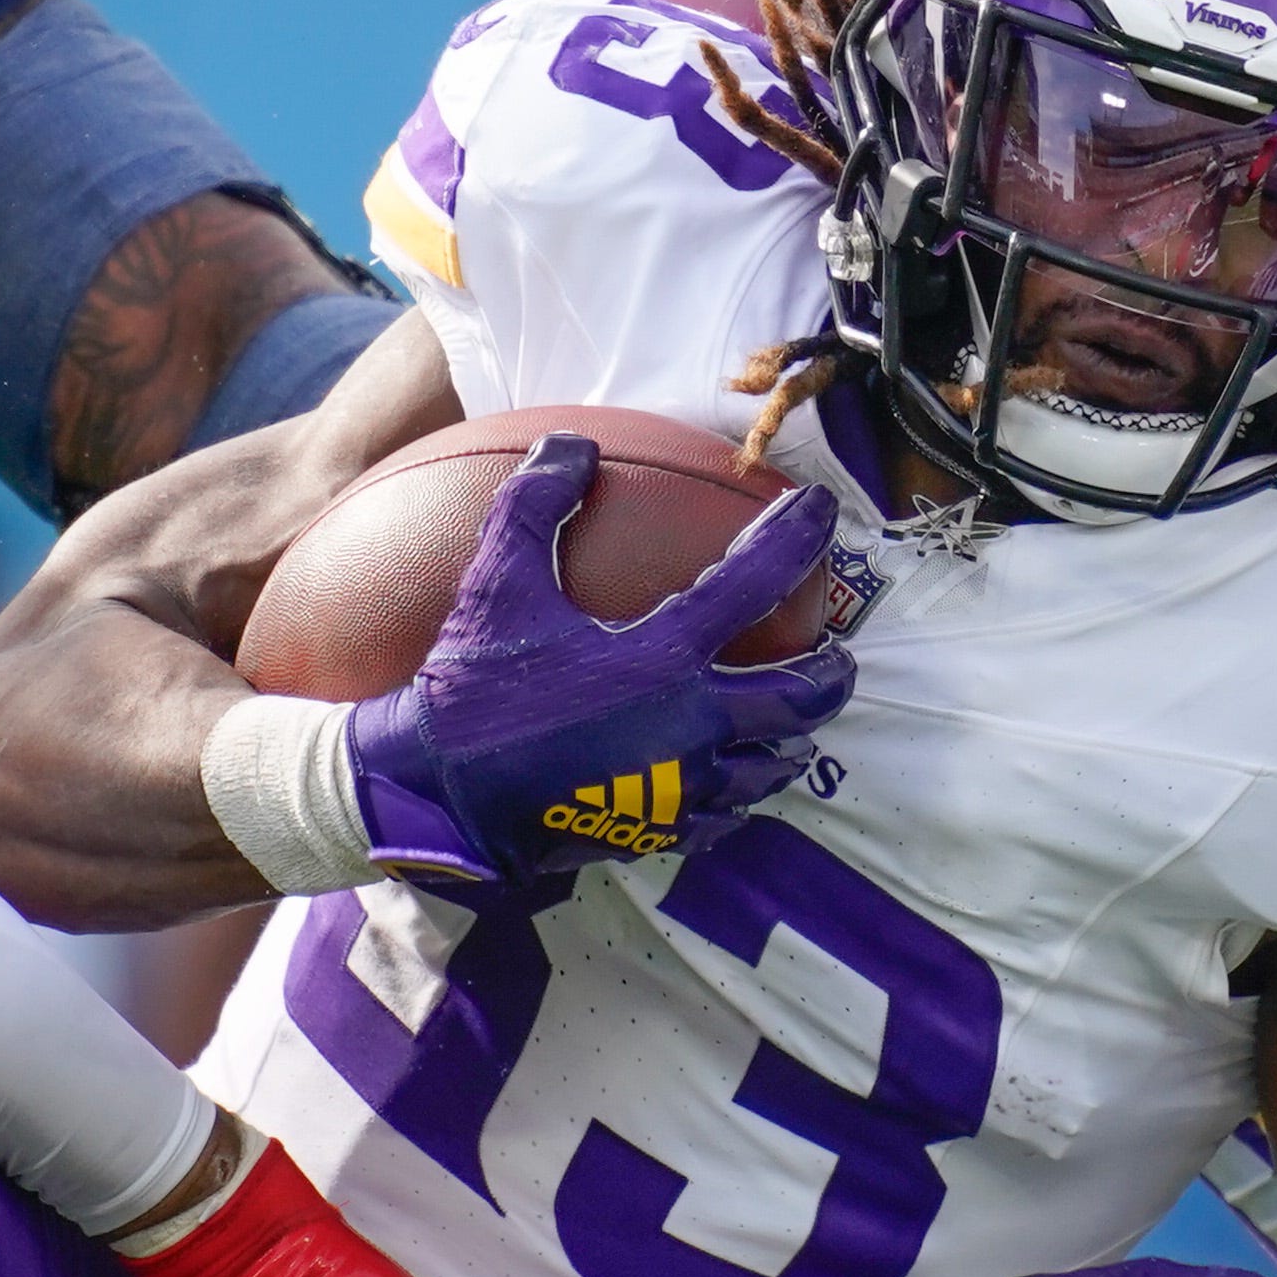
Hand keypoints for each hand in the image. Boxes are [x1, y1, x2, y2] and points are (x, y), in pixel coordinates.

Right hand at [342, 438, 850, 908]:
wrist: (440, 797)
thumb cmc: (470, 688)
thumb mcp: (496, 584)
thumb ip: (536, 505)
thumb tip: (572, 445)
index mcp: (662, 657)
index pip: (756, 581)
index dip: (798, 538)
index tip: (822, 512)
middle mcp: (691, 724)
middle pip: (800, 698)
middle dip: (831, 672)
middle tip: (836, 654)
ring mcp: (682, 786)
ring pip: (773, 765)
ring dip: (791, 738)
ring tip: (793, 724)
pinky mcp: (661, 832)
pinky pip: (728, 814)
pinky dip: (742, 792)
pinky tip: (733, 781)